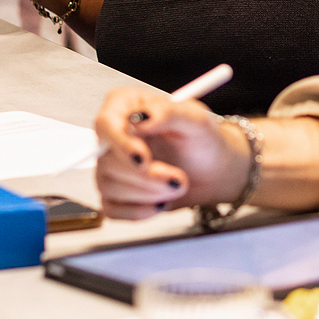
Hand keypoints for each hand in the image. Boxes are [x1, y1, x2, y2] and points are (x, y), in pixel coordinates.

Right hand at [92, 87, 251, 219]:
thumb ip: (170, 112)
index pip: (106, 123)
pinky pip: (112, 209)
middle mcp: (115, 136)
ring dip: (148, 192)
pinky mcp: (115, 194)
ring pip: (109, 186)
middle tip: (177, 178)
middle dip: (145, 175)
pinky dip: (140, 210)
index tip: (144, 159)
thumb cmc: (202, 139)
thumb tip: (146, 117)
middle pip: (107, 159)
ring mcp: (111, 166)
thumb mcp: (196, 118)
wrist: (212, 170)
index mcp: (126, 107)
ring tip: (178, 184)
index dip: (121, 143)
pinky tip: (161, 202)